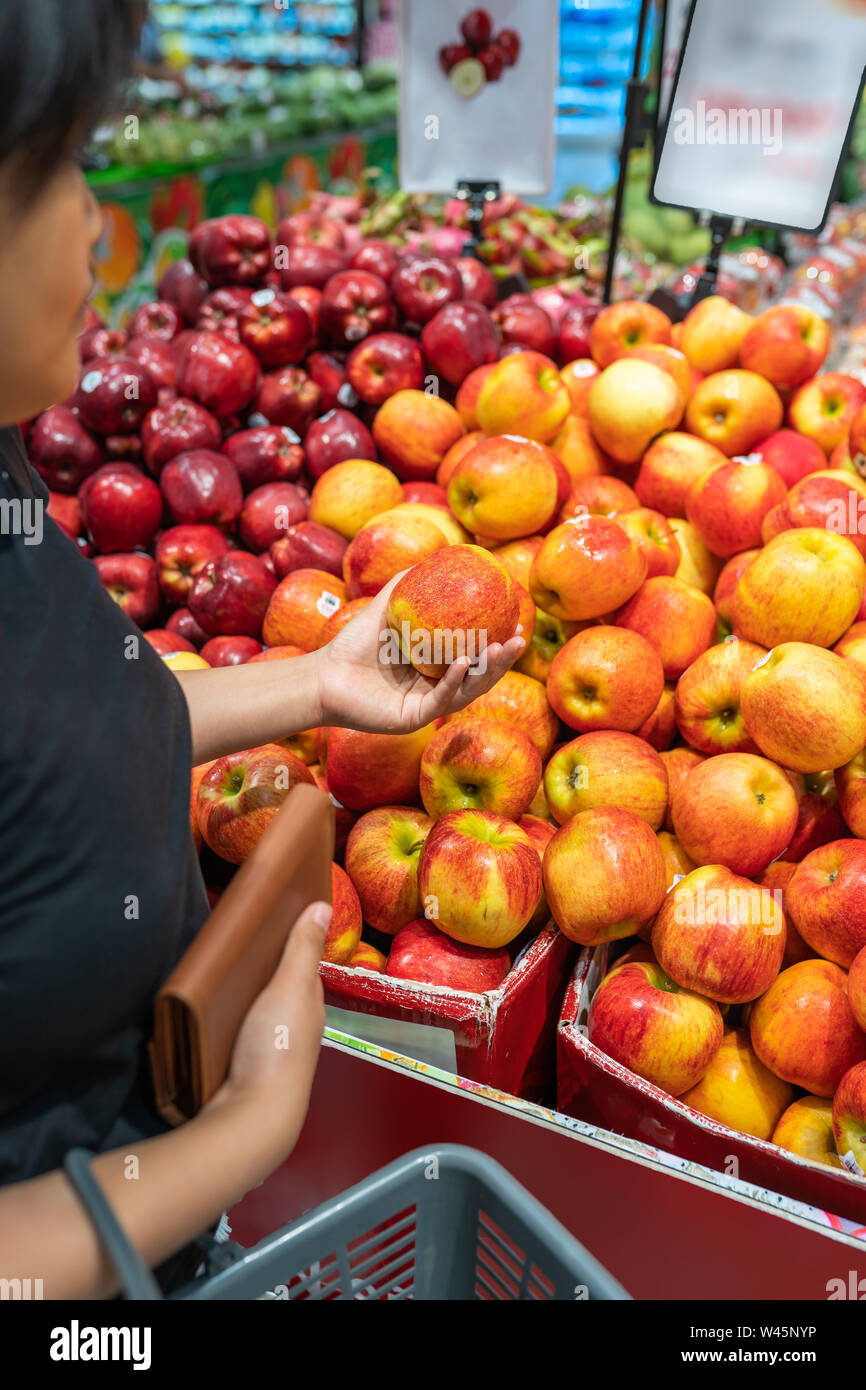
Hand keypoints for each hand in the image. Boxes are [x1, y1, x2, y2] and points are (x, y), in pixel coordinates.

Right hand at [205, 902, 330, 1166]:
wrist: (252, 1114)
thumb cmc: (277, 1049)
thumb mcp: (291, 987)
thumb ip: (303, 949)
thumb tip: (323, 906)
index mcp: (309, 1008)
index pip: (302, 969)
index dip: (290, 945)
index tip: (270, 923)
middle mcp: (294, 1028)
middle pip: (277, 990)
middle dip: (261, 971)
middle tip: (234, 947)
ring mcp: (269, 1049)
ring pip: (257, 1013)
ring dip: (242, 997)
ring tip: (216, 975)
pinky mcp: (243, 1066)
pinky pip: (237, 1034)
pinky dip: (227, 1020)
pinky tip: (208, 1013)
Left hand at [313, 573, 526, 734]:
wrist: (324, 675)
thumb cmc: (352, 644)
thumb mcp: (385, 607)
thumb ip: (407, 584)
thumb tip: (438, 555)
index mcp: (436, 667)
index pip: (476, 658)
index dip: (498, 644)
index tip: (518, 624)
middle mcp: (436, 688)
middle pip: (479, 676)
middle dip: (503, 660)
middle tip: (519, 639)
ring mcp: (426, 705)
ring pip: (467, 691)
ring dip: (487, 671)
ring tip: (500, 648)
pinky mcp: (413, 718)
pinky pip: (441, 701)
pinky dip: (455, 682)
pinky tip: (465, 663)